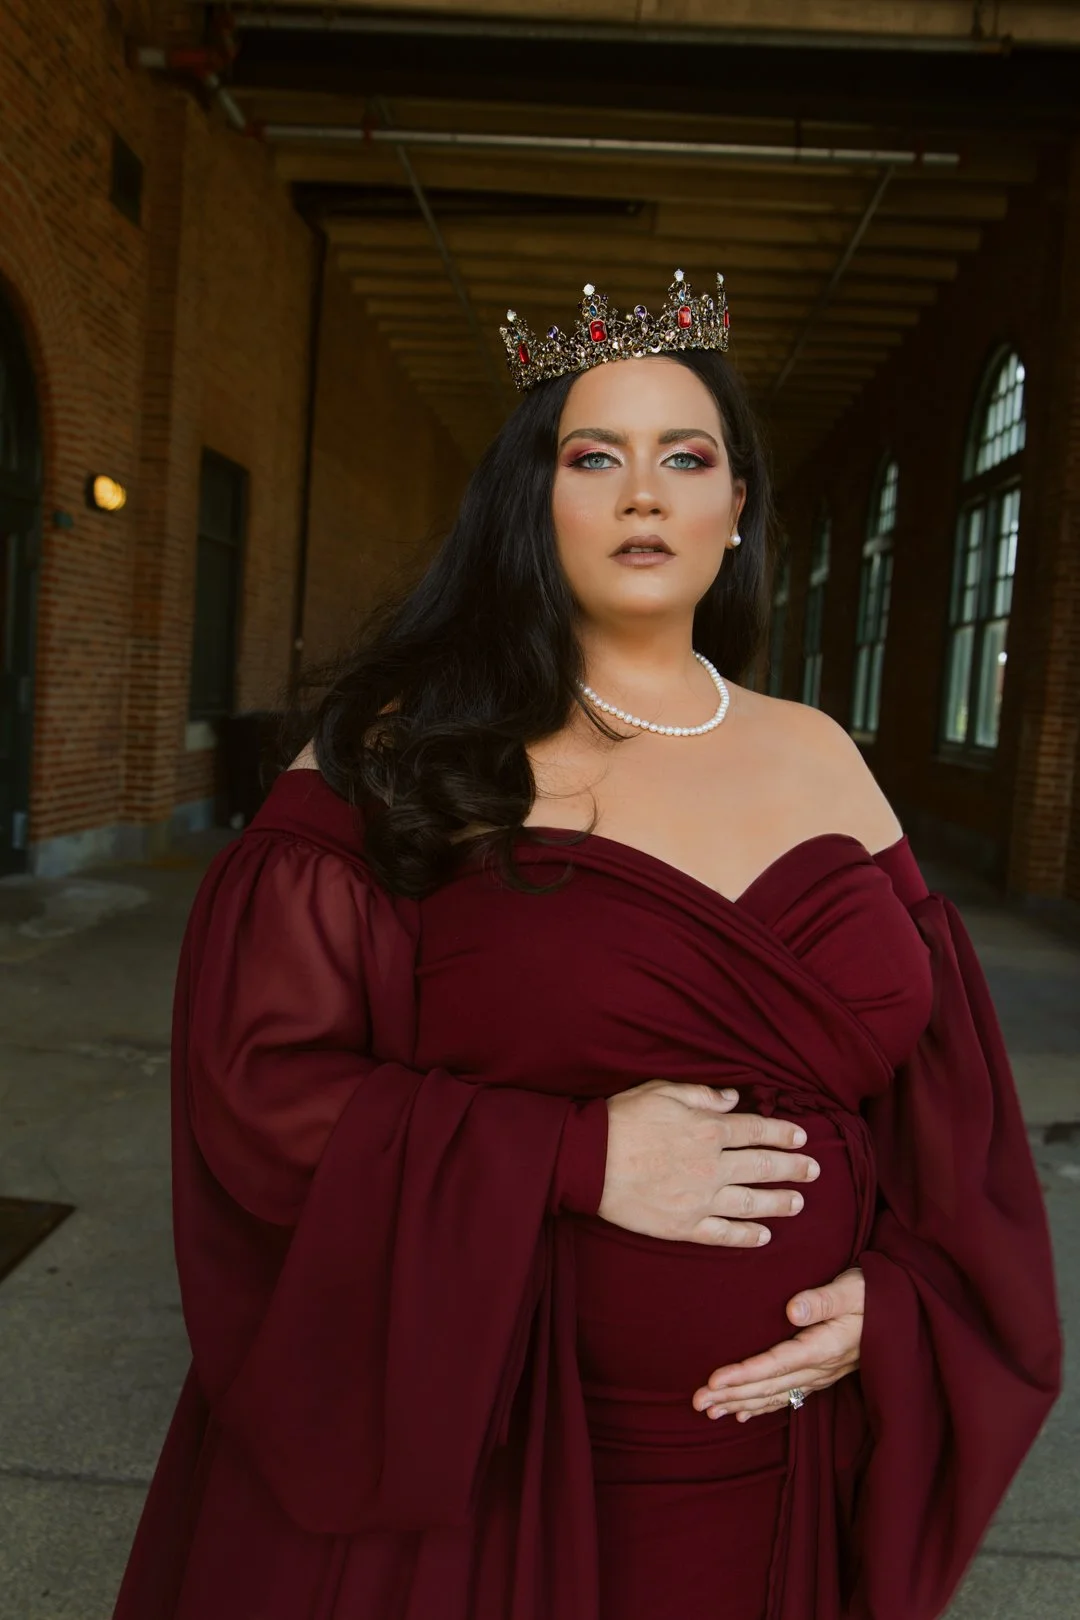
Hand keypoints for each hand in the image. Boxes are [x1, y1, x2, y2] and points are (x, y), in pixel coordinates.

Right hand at [598, 1081, 819, 1247]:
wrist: (588, 1161)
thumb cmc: (622, 1120)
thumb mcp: (661, 1091)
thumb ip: (701, 1095)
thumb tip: (733, 1099)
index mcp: (707, 1130)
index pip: (756, 1131)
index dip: (782, 1134)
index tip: (801, 1137)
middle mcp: (711, 1166)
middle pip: (762, 1166)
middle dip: (792, 1168)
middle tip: (813, 1171)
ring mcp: (699, 1199)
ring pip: (751, 1202)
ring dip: (779, 1203)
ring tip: (798, 1203)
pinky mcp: (683, 1226)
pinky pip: (723, 1234)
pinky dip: (746, 1236)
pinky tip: (763, 1236)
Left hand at [692, 1266, 864, 1418]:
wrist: (904, 1310)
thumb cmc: (876, 1293)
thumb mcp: (853, 1289)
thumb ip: (823, 1300)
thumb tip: (792, 1310)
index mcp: (824, 1347)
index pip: (776, 1364)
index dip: (744, 1374)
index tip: (713, 1381)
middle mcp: (820, 1367)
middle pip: (769, 1385)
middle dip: (732, 1395)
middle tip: (698, 1403)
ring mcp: (821, 1374)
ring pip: (775, 1394)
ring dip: (741, 1403)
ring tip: (710, 1412)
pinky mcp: (821, 1373)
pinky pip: (788, 1395)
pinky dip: (763, 1405)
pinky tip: (742, 1414)